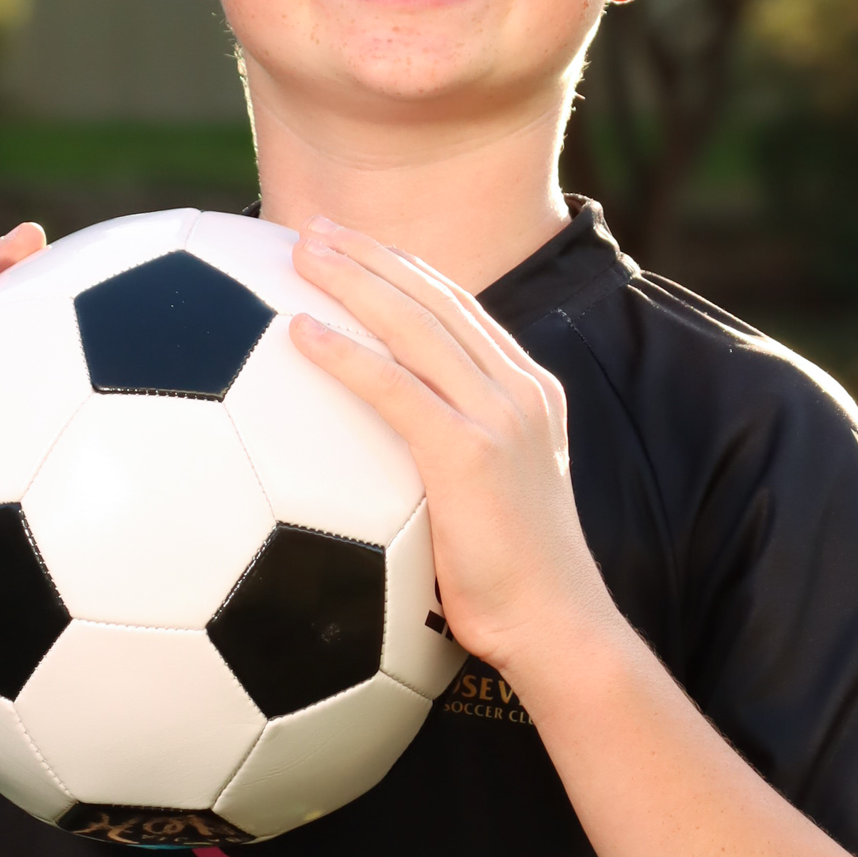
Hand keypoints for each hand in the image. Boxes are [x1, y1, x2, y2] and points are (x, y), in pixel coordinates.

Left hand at [288, 217, 608, 677]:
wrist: (558, 629)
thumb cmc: (515, 588)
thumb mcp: (492, 506)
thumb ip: (453, 465)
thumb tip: (386, 468)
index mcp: (529, 394)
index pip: (460, 311)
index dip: (403, 270)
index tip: (354, 246)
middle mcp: (519, 391)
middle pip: (435, 298)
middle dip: (372, 254)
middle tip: (314, 227)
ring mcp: (499, 417)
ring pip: (414, 323)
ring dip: (352, 279)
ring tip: (299, 250)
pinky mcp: (469, 453)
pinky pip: (393, 387)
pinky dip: (345, 353)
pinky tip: (299, 331)